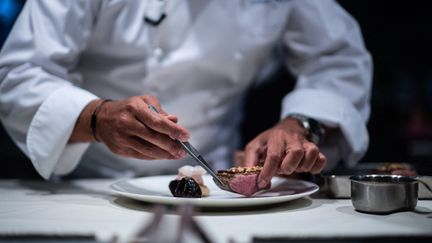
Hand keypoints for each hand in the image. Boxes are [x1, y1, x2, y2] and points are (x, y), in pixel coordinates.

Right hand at [70, 96, 188, 159]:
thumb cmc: (127, 108)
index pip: (157, 122)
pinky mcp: (120, 149)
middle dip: (171, 146)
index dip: (173, 130)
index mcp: (135, 108)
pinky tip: (164, 155)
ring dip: (165, 154)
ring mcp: (122, 138)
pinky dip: (154, 157)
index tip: (185, 136)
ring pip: (148, 150)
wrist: (100, 118)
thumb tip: (174, 122)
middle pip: (153, 138)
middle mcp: (127, 123)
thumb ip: (160, 112)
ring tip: (176, 155)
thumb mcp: (143, 102)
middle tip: (183, 150)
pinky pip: (141, 156)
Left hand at [244, 118, 325, 188]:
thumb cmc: (270, 141)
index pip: (274, 155)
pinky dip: (315, 167)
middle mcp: (293, 138)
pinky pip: (321, 159)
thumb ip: (250, 162)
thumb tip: (249, 179)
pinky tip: (305, 167)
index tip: (262, 182)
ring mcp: (306, 143)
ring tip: (293, 166)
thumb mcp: (255, 147)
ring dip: (301, 167)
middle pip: (296, 153)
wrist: (287, 129)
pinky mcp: (316, 150)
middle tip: (282, 169)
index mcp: (276, 137)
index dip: (268, 171)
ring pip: (310, 155)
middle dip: (287, 167)